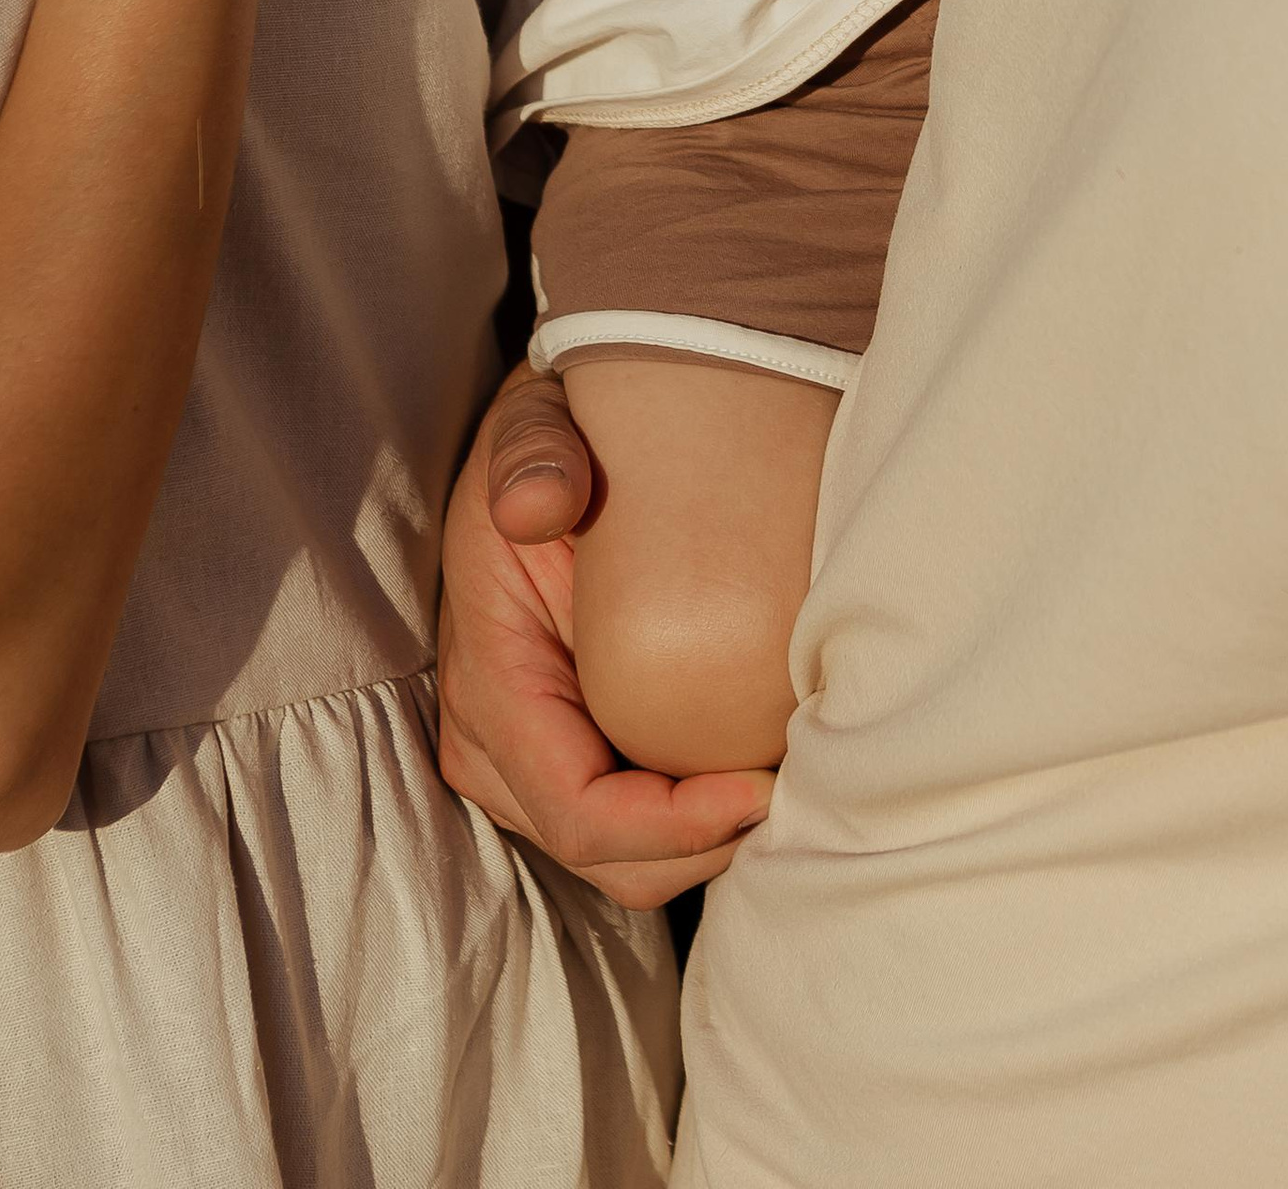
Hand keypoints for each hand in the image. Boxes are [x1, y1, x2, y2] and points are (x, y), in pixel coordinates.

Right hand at [436, 370, 771, 905]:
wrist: (551, 447)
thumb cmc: (554, 443)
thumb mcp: (535, 427)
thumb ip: (534, 455)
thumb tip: (538, 506)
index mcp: (490, 683)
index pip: (579, 811)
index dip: (673, 824)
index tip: (761, 786)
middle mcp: (494, 746)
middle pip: (609, 858)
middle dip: (704, 845)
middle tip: (796, 786)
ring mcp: (528, 764)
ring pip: (626, 860)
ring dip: (707, 841)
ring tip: (787, 778)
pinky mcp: (569, 758)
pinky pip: (636, 828)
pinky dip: (698, 820)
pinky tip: (758, 768)